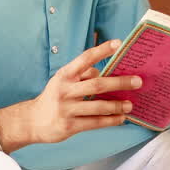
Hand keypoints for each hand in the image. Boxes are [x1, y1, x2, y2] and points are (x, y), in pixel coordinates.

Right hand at [22, 40, 140, 143]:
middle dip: (119, 82)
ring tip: (130, 105)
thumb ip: (82, 75)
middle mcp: (65, 90)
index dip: (102, 50)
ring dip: (117, 105)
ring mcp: (67, 109)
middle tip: (137, 81)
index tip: (118, 43)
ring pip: (98, 106)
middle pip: (97, 84)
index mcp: (64, 75)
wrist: (32, 121)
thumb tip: (103, 72)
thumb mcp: (63, 81)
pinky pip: (95, 123)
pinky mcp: (69, 126)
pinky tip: (121, 118)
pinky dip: (110, 120)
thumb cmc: (54, 97)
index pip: (85, 58)